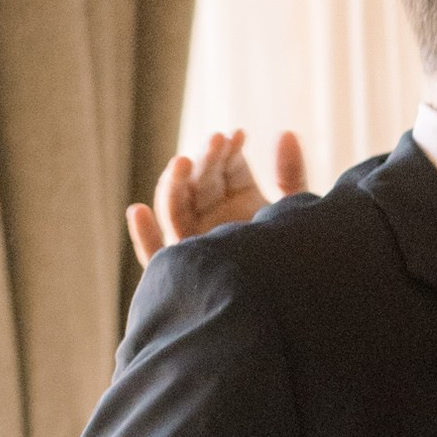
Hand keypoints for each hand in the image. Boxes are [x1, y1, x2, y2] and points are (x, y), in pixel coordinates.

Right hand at [126, 126, 308, 269]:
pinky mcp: (183, 271)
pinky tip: (138, 211)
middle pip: (199, 183)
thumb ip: (290, 174)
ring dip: (174, 185)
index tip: (237, 135)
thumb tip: (287, 132)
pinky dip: (144, 235)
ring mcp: (194, 242)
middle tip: (217, 140)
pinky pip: (156, 255)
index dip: (227, 150)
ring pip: (175, 210)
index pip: (224, 167)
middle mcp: (212, 217)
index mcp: (238, 199)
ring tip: (182, 161)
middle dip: (205, 160)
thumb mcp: (296, 211)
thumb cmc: (298, 257)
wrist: (299, 303)